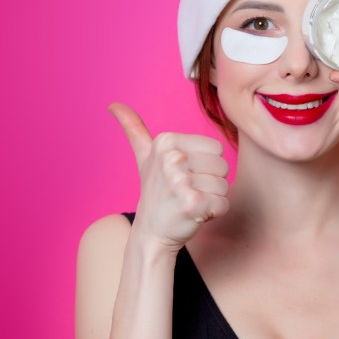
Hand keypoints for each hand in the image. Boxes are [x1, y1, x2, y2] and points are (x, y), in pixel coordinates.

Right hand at [108, 103, 230, 250]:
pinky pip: (223, 204)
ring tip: (190, 203)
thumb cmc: (155, 192)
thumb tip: (113, 105)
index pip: (216, 149)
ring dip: (212, 199)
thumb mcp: (145, 157)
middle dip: (210, 183)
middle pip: (222, 166)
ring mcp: (180, 180)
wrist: (151, 233)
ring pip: (224, 186)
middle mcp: (171, 157)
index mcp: (166, 141)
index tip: (184, 176)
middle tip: (187, 192)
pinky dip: (214, 214)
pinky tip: (194, 215)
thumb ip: (134, 129)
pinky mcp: (192, 203)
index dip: (206, 166)